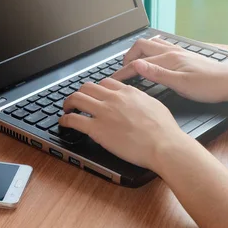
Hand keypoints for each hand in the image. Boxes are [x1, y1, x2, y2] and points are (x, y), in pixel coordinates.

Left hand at [59, 79, 188, 169]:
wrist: (164, 145)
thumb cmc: (165, 131)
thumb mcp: (154, 105)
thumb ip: (141, 100)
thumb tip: (137, 101)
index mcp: (128, 92)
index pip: (105, 82)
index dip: (97, 88)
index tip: (94, 94)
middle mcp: (113, 98)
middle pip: (88, 87)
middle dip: (80, 92)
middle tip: (77, 100)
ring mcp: (103, 112)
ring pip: (77, 98)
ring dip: (68, 103)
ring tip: (66, 108)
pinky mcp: (96, 129)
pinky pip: (73, 119)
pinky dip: (64, 119)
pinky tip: (63, 122)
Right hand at [112, 38, 227, 102]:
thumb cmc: (211, 86)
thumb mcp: (181, 84)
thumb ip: (157, 74)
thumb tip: (137, 66)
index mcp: (169, 59)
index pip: (138, 63)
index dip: (123, 72)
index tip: (113, 81)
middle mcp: (172, 52)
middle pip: (141, 46)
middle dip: (127, 57)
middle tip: (121, 71)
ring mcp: (179, 52)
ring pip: (151, 46)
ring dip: (139, 53)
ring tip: (132, 65)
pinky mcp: (184, 56)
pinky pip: (161, 49)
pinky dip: (150, 53)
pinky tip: (152, 62)